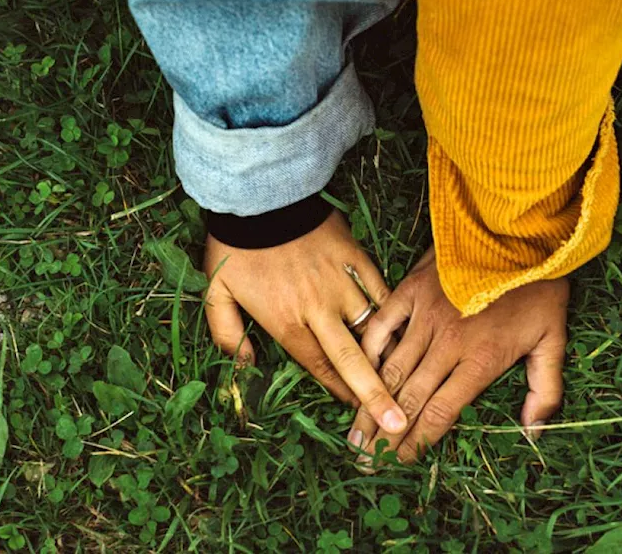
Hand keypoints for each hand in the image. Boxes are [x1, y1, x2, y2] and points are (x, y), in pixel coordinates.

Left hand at [204, 212, 407, 434]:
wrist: (260, 196)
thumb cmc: (236, 248)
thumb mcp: (216, 294)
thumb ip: (228, 335)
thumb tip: (246, 366)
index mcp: (287, 322)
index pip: (320, 368)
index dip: (340, 394)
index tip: (359, 416)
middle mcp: (319, 310)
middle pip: (353, 361)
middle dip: (375, 396)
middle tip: (396, 426)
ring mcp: (341, 284)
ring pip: (372, 327)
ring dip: (387, 355)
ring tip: (405, 379)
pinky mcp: (355, 259)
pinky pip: (379, 291)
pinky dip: (389, 311)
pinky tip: (402, 328)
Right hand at [347, 248, 567, 464]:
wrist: (520, 231)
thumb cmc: (540, 287)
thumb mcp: (554, 340)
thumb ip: (544, 390)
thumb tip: (534, 432)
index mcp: (480, 360)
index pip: (441, 413)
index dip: (418, 442)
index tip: (400, 464)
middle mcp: (447, 343)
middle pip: (410, 399)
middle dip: (385, 435)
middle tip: (365, 462)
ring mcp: (425, 316)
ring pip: (391, 370)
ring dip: (371, 404)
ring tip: (354, 432)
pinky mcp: (412, 290)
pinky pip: (381, 326)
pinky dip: (369, 353)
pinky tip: (358, 375)